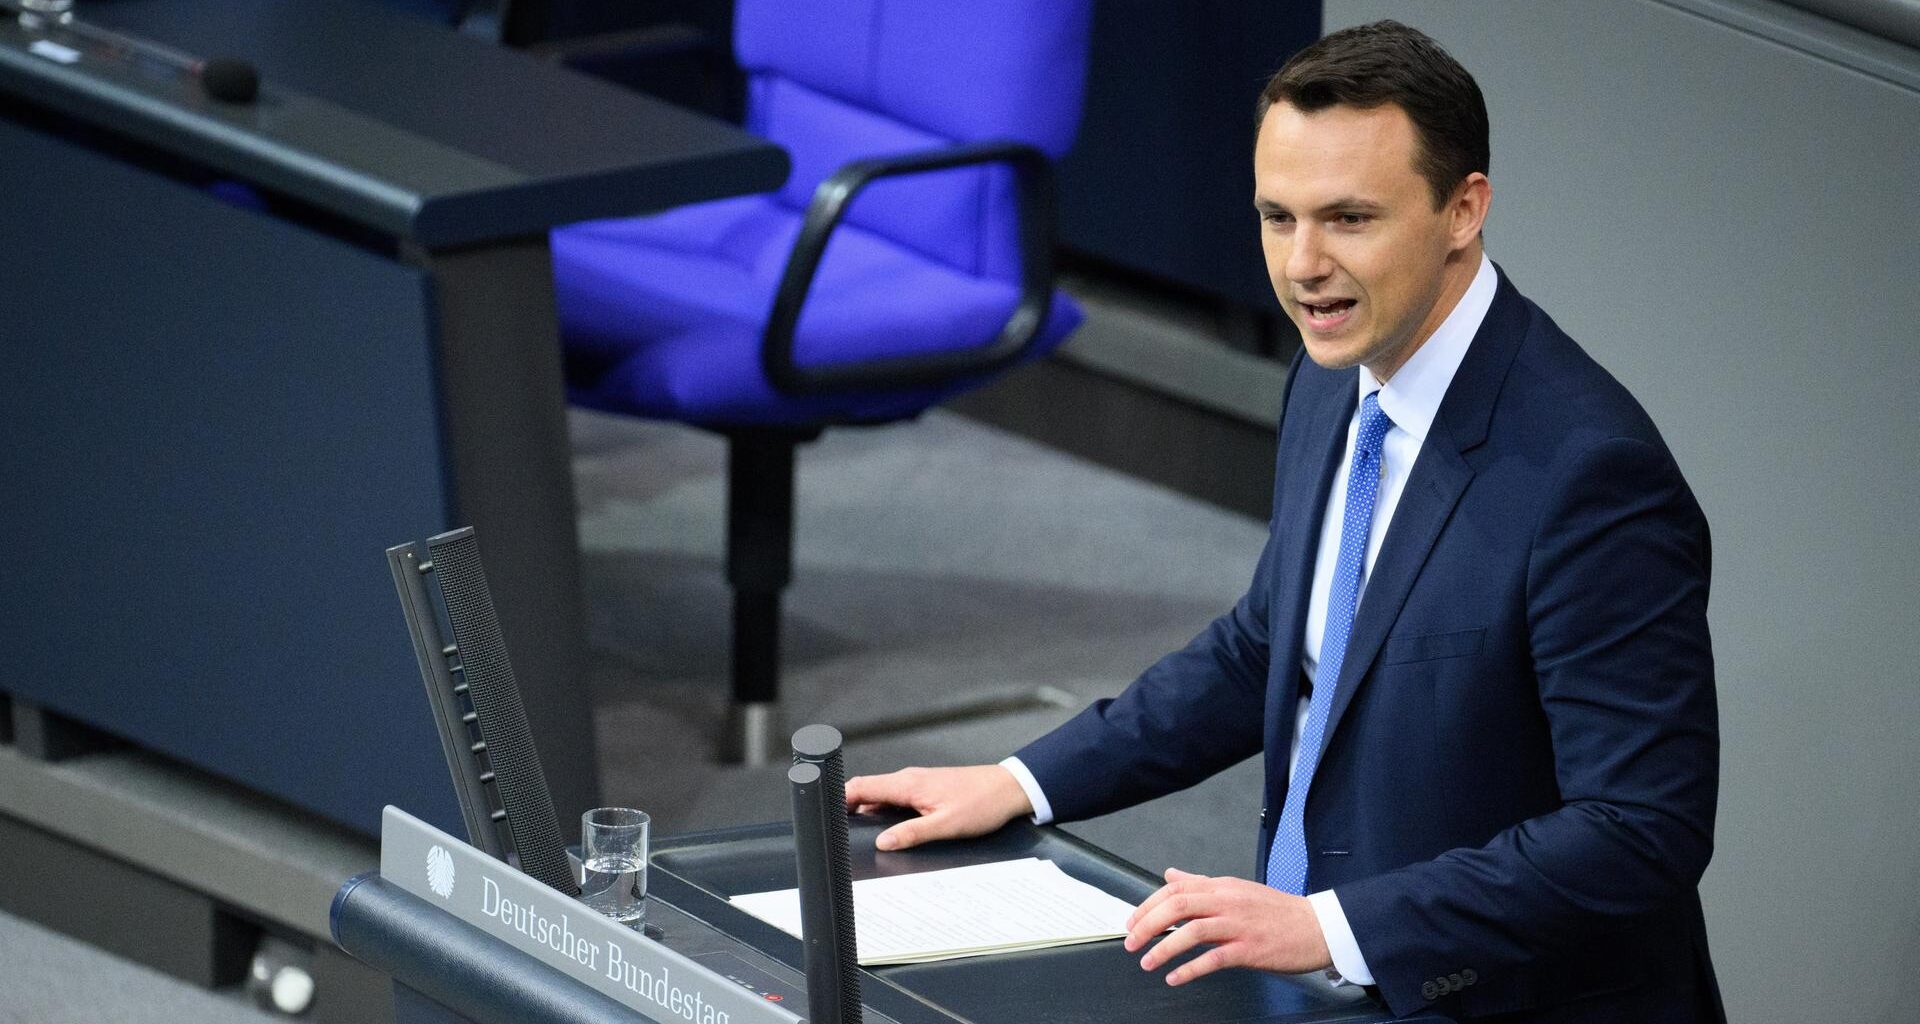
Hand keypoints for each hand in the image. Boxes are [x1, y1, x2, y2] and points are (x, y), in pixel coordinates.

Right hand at [843, 765, 1032, 850]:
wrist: (1008, 789)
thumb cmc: (982, 804)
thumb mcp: (946, 825)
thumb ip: (912, 833)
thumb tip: (883, 842)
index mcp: (908, 784)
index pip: (861, 787)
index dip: (838, 799)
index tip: (823, 815)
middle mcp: (909, 779)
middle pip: (866, 790)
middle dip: (847, 807)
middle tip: (834, 830)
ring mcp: (917, 783)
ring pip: (881, 795)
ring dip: (866, 810)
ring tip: (853, 831)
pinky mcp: (926, 789)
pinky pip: (895, 798)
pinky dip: (883, 810)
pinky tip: (885, 827)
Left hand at [1124, 867, 1332, 984]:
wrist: (1318, 927)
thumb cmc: (1278, 912)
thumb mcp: (1237, 889)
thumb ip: (1201, 884)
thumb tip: (1171, 875)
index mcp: (1223, 886)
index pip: (1176, 889)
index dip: (1148, 905)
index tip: (1133, 921)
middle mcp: (1228, 901)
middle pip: (1178, 905)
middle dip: (1148, 924)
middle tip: (1132, 941)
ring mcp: (1240, 925)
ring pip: (1192, 931)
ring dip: (1164, 948)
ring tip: (1148, 962)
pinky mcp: (1251, 949)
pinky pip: (1214, 958)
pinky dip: (1190, 969)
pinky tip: (1176, 977)